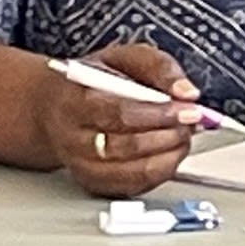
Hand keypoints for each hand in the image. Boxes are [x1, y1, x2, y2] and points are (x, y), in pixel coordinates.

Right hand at [35, 42, 201, 196]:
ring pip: (131, 173)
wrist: (54, 108)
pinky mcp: (92, 183)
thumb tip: (186, 92)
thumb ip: (158, 67)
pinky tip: (169, 155)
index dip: (161, 113)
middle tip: (190, 123)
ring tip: (183, 137)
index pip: (120, 113)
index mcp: (77, 101)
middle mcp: (74, 139)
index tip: (189, 110)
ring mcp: (81, 166)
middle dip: (169, 136)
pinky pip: (131, 188)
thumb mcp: (122, 57)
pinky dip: (159, 173)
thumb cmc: (92, 82)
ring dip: (169, 157)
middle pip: (127, 146)